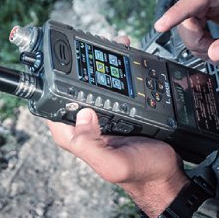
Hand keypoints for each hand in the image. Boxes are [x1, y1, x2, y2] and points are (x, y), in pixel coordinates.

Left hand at [45, 35, 187, 217]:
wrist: (167, 173)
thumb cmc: (141, 173)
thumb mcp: (113, 164)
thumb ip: (91, 145)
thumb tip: (82, 114)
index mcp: (75, 136)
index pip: (51, 106)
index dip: (52, 82)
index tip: (62, 61)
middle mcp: (84, 124)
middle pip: (72, 88)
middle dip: (79, 64)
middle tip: (93, 44)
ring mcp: (102, 114)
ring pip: (93, 82)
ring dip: (102, 61)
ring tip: (113, 45)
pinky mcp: (118, 108)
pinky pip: (113, 85)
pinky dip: (118, 68)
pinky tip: (126, 56)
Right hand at [154, 0, 218, 61]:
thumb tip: (216, 52)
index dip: (180, 10)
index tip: (162, 25)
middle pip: (190, 8)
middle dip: (195, 36)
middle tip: (211, 53)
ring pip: (187, 15)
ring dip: (196, 38)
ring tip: (216, 49)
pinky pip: (191, 18)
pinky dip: (198, 36)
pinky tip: (212, 43)